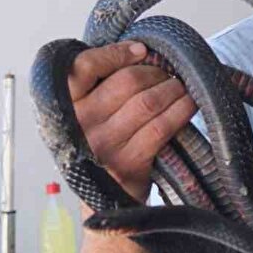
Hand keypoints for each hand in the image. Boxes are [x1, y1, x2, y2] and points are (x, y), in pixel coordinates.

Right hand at [68, 41, 196, 200]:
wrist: (105, 202)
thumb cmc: (100, 149)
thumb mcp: (86, 117)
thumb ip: (97, 87)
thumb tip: (140, 53)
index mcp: (64, 107)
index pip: (84, 66)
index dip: (116, 53)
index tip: (141, 51)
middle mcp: (79, 125)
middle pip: (127, 81)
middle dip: (156, 72)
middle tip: (168, 74)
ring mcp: (104, 145)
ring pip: (148, 101)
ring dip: (172, 89)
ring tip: (180, 87)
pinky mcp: (129, 162)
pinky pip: (162, 126)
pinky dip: (181, 110)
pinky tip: (189, 104)